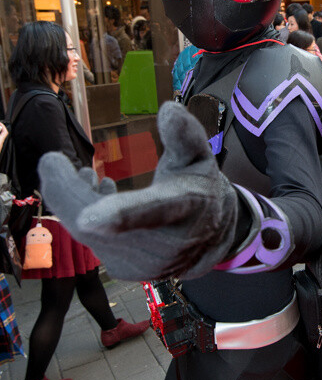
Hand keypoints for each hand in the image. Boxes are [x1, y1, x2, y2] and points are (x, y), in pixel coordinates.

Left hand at [38, 103, 240, 280]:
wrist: (211, 238)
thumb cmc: (199, 189)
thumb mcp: (198, 157)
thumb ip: (184, 135)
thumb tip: (169, 108)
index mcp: (183, 207)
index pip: (152, 211)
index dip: (120, 215)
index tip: (90, 217)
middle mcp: (164, 243)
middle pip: (98, 224)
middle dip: (67, 192)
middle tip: (52, 161)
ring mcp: (143, 263)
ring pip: (88, 234)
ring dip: (74, 201)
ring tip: (84, 174)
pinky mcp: (127, 271)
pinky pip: (92, 242)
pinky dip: (84, 217)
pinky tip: (96, 193)